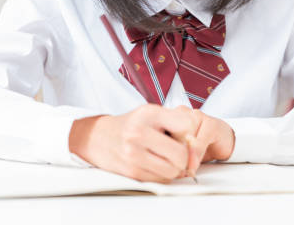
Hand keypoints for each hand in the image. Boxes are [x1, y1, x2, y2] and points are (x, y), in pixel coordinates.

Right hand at [69, 104, 234, 182]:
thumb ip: (175, 122)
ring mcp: (134, 154)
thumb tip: (196, 143)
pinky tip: (154, 163)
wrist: (98, 137)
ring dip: (174, 168)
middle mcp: (139, 132)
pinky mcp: (132, 172)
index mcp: (148, 113)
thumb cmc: (130, 125)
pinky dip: (163, 174)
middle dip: (183, 156)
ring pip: (173, 171)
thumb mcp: (151, 113)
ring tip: (164, 157)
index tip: (182, 135)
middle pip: (181, 154)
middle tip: (176, 151)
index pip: (187, 126)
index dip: (189, 133)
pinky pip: (161, 180)